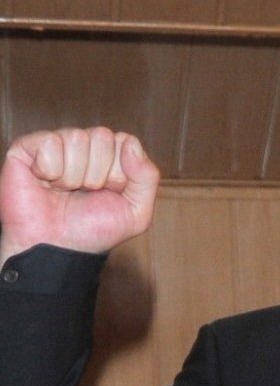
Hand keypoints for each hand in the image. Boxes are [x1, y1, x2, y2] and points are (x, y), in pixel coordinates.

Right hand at [0, 127, 159, 263]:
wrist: (57, 249)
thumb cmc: (93, 230)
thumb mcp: (136, 212)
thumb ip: (147, 177)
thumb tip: (131, 144)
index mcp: (112, 155)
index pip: (126, 141)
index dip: (119, 172)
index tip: (108, 192)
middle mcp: (85, 145)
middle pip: (102, 136)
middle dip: (97, 173)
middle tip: (84, 192)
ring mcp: (56, 145)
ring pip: (76, 138)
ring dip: (73, 175)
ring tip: (64, 190)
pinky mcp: (27, 149)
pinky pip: (48, 142)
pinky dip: (49, 169)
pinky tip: (45, 182)